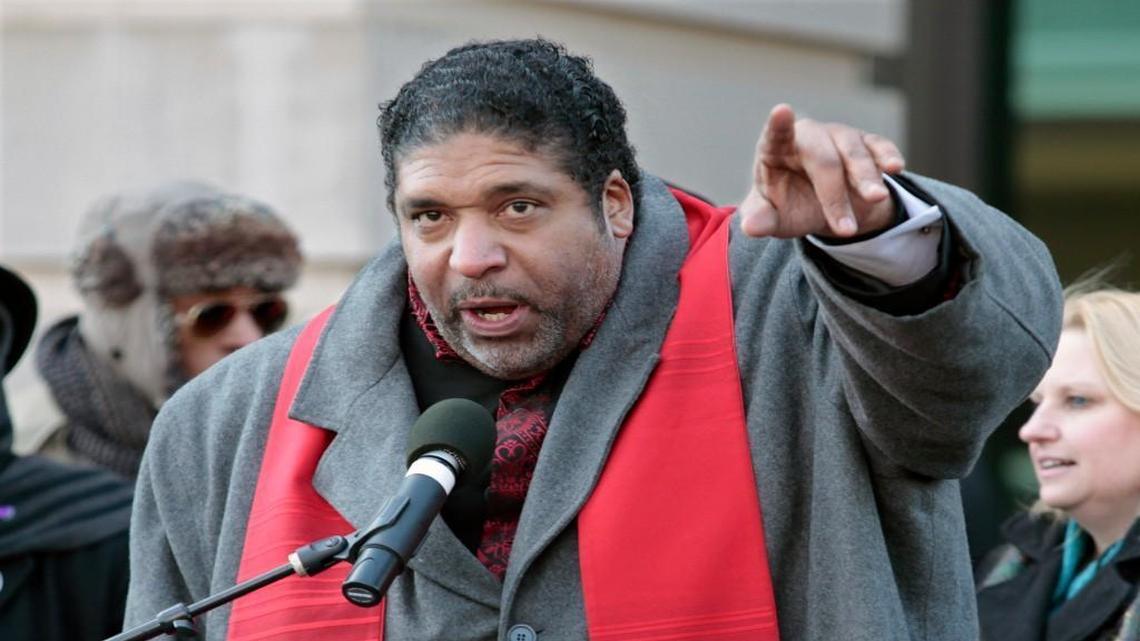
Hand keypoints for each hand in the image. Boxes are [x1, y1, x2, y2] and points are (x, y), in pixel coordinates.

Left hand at [739, 104, 904, 238]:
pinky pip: (879, 147)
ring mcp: (839, 136)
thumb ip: (762, 219)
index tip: (781, 112)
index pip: (775, 135)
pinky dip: (888, 156)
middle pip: (823, 159)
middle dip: (835, 194)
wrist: (822, 204)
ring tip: (875, 199)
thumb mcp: (773, 216)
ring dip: (866, 178)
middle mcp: (809, 136)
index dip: (779, 125)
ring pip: (854, 152)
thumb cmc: (789, 204)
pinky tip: (895, 167)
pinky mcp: (867, 143)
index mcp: (776, 149)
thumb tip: (750, 227)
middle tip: (845, 229)